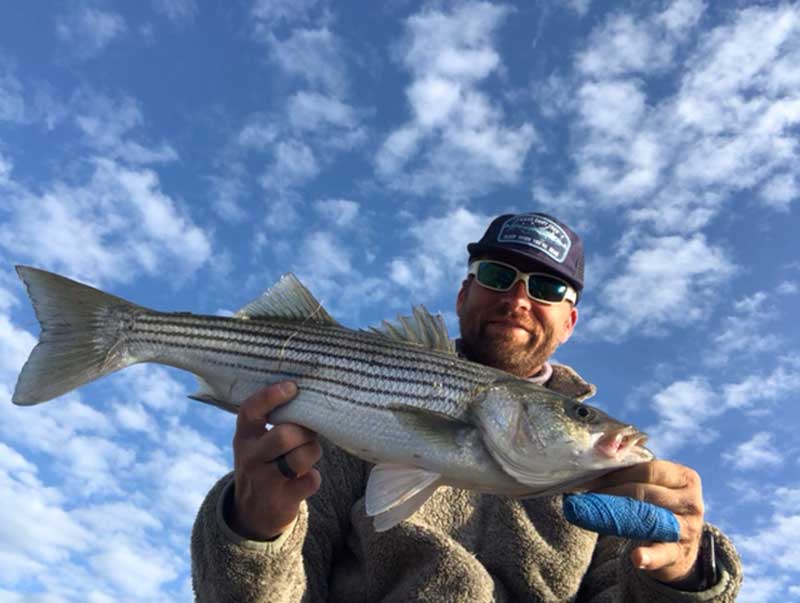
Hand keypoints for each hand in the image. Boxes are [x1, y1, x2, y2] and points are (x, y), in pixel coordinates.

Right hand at [230, 382, 321, 540]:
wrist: (253, 514)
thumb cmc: (265, 463)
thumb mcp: (258, 443)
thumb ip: (276, 423)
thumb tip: (312, 400)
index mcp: (244, 437)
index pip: (250, 410)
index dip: (271, 396)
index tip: (292, 387)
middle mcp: (250, 458)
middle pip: (285, 435)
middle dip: (305, 432)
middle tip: (309, 433)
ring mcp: (264, 481)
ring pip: (300, 457)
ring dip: (312, 452)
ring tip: (308, 454)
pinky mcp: (281, 501)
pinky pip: (311, 480)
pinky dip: (313, 478)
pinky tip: (304, 478)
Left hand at [588, 460, 704, 583]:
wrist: (678, 544)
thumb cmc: (658, 504)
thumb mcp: (653, 482)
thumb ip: (631, 462)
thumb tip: (603, 444)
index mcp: (686, 478)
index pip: (649, 469)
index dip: (617, 471)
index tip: (591, 475)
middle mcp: (692, 502)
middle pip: (646, 492)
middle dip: (611, 491)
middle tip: (586, 494)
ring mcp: (688, 529)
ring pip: (650, 519)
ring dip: (618, 516)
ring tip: (593, 514)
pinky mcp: (679, 554)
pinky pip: (662, 554)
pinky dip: (649, 556)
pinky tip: (637, 558)